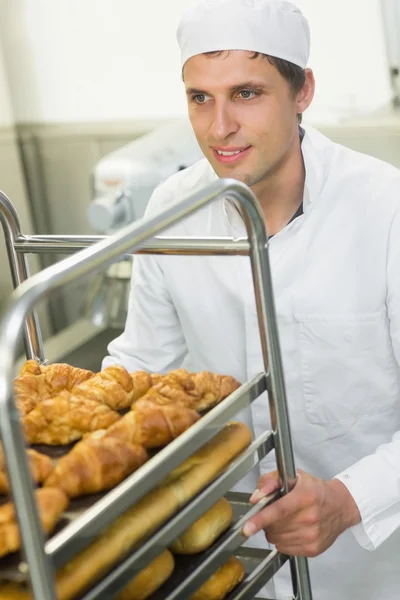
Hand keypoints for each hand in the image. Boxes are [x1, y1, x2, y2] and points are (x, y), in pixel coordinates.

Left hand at [242, 469, 360, 556]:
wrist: (340, 506)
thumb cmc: (315, 489)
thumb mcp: (294, 476)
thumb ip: (271, 482)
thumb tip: (255, 498)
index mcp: (305, 497)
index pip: (279, 510)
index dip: (261, 519)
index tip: (247, 527)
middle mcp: (310, 518)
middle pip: (274, 526)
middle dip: (266, 521)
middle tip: (273, 512)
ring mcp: (312, 536)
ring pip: (277, 539)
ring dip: (274, 530)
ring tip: (284, 520)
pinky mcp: (313, 549)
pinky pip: (285, 548)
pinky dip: (282, 540)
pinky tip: (291, 529)